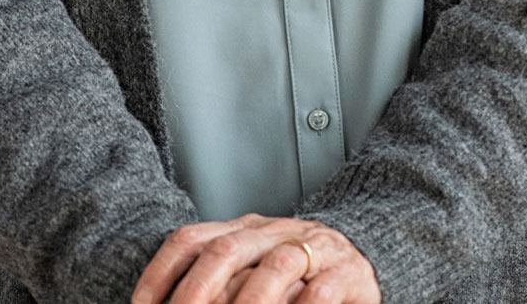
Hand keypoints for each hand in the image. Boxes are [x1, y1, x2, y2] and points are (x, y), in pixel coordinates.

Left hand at [132, 215, 377, 303]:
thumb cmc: (297, 276)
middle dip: (197, 289)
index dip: (161, 272)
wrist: (365, 258)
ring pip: (277, 265)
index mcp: (245, 229)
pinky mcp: (347, 274)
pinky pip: (321, 290)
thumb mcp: (251, 270)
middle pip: (228, 249)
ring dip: (250, 301)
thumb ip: (216, 283)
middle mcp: (276, 232)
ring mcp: (314, 249)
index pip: (193, 239)